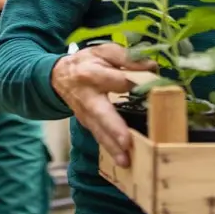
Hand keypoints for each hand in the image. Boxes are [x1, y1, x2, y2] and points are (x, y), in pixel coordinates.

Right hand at [50, 43, 156, 167]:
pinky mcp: (86, 124)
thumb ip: (126, 57)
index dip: (135, 84)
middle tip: (126, 142)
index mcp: (92, 74)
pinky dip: (109, 150)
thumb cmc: (87, 62)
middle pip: (101, 114)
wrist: (59, 76)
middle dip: (114, 129)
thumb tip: (151, 67)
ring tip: (125, 161)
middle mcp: (87, 97)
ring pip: (99, 132)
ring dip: (112, 147)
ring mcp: (85, 114)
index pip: (117, 80)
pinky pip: (99, 137)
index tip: (155, 86)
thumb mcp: (103, 51)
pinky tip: (122, 161)